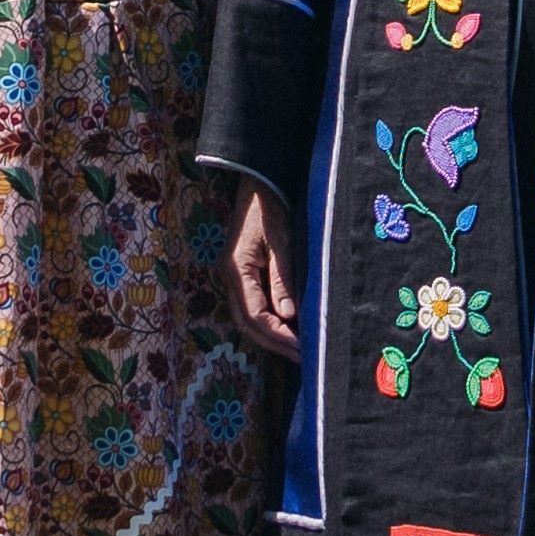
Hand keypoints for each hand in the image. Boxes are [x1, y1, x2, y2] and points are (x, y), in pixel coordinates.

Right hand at [219, 185, 306, 358]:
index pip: (254, 316)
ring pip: (249, 316)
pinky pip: (253, 304)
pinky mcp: (244, 271)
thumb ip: (282, 277)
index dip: (278, 336)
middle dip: (274, 342)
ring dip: (271, 334)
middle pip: (247, 322)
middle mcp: (231, 276)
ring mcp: (235, 274)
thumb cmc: (271, 205)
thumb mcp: (280, 239)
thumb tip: (287, 316)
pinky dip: (270, 320)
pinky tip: (289, 325)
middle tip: (303, 356)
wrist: (259, 179)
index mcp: (237, 270)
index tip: (302, 349)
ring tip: (298, 347)